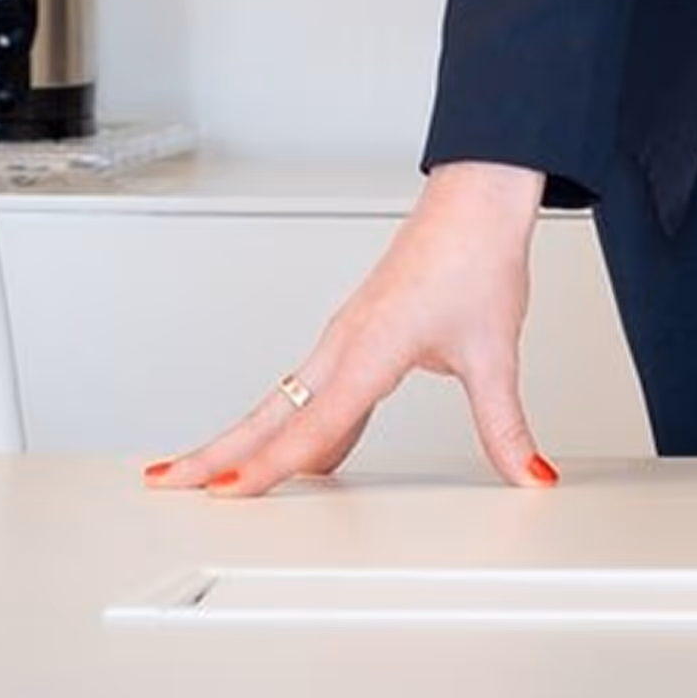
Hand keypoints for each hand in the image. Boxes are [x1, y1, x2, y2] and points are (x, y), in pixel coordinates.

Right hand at [145, 159, 557, 496]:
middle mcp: (345, 343)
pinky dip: (290, 423)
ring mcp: (344, 338)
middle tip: (168, 483)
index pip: (314, 423)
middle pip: (269, 411)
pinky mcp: (354, 335)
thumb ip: (505, 424)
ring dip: (241, 437)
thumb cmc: (475, 257)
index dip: (270, 466)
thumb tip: (528, 472)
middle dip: (215, 451)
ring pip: (281, 399)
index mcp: (370, 348)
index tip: (227, 494)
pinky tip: (302, 455)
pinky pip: (310, 389)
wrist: (476, 203)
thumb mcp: (494, 351)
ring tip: (206, 476)